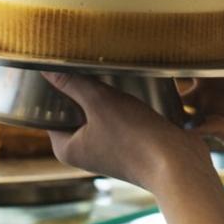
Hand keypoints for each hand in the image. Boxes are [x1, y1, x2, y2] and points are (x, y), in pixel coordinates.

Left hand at [44, 72, 211, 190]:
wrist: (179, 164)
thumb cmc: (135, 139)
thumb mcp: (100, 103)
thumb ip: (73, 84)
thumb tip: (45, 68)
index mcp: (67, 148)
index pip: (48, 113)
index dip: (52, 89)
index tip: (56, 64)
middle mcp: (86, 150)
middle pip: (74, 110)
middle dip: (81, 87)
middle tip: (83, 59)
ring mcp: (109, 147)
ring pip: (99, 111)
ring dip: (104, 92)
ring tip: (107, 67)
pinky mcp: (132, 143)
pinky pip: (120, 116)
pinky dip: (123, 101)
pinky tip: (129, 82)